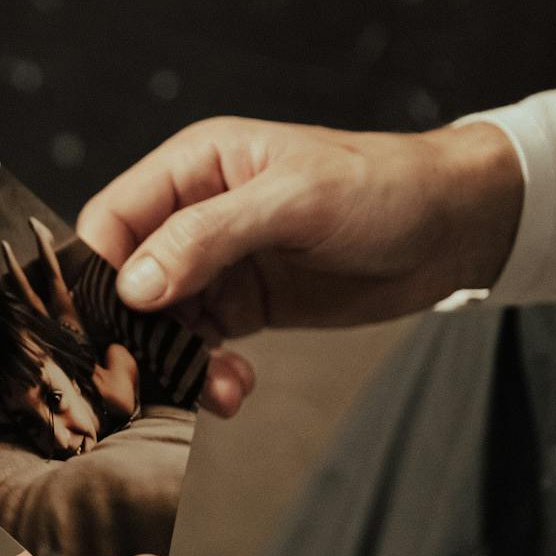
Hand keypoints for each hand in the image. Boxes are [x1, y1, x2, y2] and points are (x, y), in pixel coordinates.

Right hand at [77, 116, 522, 353]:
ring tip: (215, 388)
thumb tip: (134, 285)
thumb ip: (209, 237)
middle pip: (125, 281)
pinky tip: (235, 388)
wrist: (456, 228)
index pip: (111, 220)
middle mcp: (192, 214)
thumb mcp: (296, 201)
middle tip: (151, 377)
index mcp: (194, 167)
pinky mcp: (243, 307)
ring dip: (175, 364)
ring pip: (158, 324)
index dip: (98, 274)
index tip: (110, 325)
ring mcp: (215, 265)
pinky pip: (199, 348)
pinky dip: (205, 376)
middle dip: (135, 333)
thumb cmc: (382, 187)